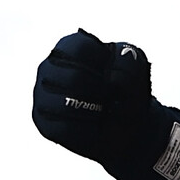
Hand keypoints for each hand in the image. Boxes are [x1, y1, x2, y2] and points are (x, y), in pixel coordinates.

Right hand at [32, 30, 169, 170]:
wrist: (127, 129)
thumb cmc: (127, 94)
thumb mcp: (137, 72)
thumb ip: (129, 62)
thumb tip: (111, 78)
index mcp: (70, 47)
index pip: (80, 48)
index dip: (105, 65)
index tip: (114, 76)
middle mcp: (50, 67)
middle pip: (74, 77)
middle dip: (102, 93)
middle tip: (111, 99)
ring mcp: (42, 94)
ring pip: (65, 105)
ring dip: (95, 113)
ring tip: (102, 113)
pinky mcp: (42, 121)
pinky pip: (63, 128)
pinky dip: (87, 131)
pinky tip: (93, 128)